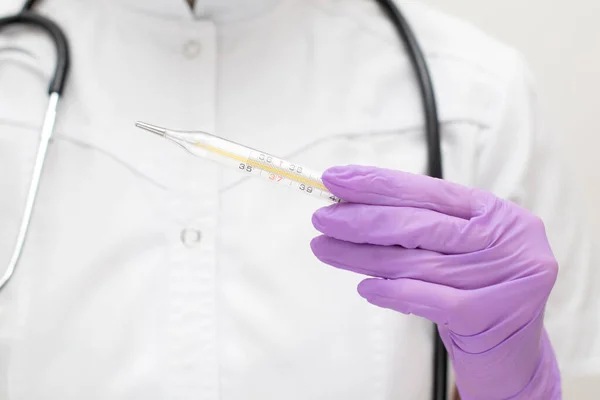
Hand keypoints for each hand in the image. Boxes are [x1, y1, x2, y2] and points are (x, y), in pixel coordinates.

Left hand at [311, 165, 560, 398]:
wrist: (512, 355)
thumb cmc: (473, 292)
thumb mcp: (454, 251)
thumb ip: (416, 229)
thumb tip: (350, 208)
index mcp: (495, 212)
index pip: (427, 190)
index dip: (378, 184)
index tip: (336, 178)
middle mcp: (506, 237)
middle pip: (419, 224)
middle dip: (362, 219)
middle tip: (322, 218)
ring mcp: (504, 275)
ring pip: (417, 262)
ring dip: (362, 256)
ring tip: (325, 249)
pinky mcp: (492, 313)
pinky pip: (430, 299)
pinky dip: (394, 292)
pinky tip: (365, 287)